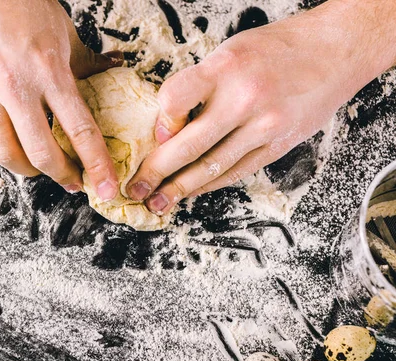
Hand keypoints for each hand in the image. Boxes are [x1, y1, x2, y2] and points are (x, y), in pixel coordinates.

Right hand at [0, 0, 121, 198]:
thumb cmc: (20, 3)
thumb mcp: (63, 31)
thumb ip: (86, 61)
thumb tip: (113, 67)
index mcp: (49, 71)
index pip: (80, 131)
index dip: (96, 165)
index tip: (105, 186)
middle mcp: (16, 88)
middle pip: (42, 153)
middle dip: (63, 176)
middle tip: (75, 182)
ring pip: (7, 153)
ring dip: (30, 171)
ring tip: (43, 171)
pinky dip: (1, 153)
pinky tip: (13, 153)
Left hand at [127, 0, 395, 214]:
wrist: (335, 50)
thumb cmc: (276, 48)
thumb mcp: (230, 51)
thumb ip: (199, 85)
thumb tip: (167, 124)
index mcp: (225, 68)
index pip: (175, 100)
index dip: (160, 122)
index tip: (154, 136)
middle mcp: (244, 98)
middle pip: (190, 145)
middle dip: (156, 172)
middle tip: (134, 189)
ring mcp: (265, 125)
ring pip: (213, 167)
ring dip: (181, 189)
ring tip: (158, 202)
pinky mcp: (280, 144)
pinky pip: (238, 171)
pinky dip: (211, 185)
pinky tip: (192, 192)